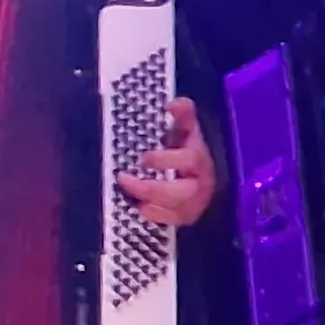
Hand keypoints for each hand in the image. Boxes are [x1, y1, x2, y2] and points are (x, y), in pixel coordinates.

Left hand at [120, 96, 217, 228]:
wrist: (201, 178)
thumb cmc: (186, 151)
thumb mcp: (186, 132)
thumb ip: (183, 116)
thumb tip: (173, 102)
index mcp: (200, 160)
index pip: (189, 160)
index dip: (167, 159)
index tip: (143, 158)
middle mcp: (200, 185)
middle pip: (180, 193)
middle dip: (150, 188)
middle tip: (123, 178)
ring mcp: (194, 205)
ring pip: (174, 212)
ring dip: (149, 204)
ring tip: (128, 191)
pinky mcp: (185, 218)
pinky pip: (169, 222)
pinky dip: (153, 215)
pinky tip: (138, 206)